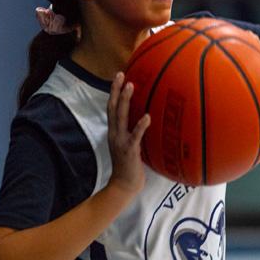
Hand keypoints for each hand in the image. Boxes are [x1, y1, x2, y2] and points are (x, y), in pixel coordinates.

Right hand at [106, 72, 150, 195]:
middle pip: (113, 107)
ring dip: (125, 100)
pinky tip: (147, 116)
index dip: (114, 92)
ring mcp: (121, 141)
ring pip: (121, 117)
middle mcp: (115, 133)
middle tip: (121, 74)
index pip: (112, 108)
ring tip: (131, 86)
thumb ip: (133, 131)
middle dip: (116, 90)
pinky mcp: (129, 150)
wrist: (124, 185)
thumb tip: (146, 117)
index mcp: (114, 131)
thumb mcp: (129, 144)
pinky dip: (140, 125)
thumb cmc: (130, 165)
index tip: (119, 76)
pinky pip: (135, 136)